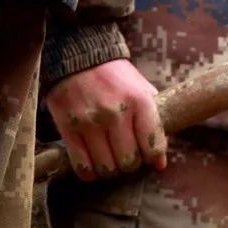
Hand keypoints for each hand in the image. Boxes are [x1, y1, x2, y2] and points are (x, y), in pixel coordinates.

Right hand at [46, 59, 166, 180]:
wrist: (79, 55)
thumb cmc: (115, 76)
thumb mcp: (141, 90)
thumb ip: (153, 123)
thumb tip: (159, 164)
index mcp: (139, 101)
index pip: (153, 148)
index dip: (152, 157)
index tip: (146, 154)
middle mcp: (115, 113)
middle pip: (129, 162)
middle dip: (129, 164)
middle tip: (125, 155)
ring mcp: (90, 122)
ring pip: (106, 167)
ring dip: (110, 168)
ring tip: (108, 158)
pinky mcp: (68, 128)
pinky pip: (82, 166)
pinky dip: (90, 172)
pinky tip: (92, 164)